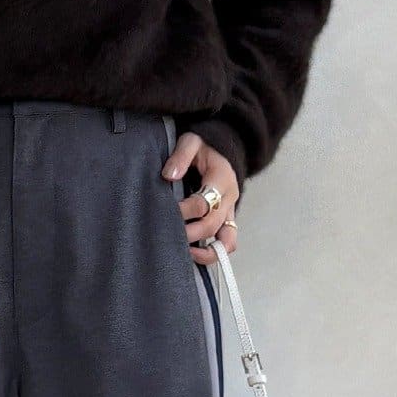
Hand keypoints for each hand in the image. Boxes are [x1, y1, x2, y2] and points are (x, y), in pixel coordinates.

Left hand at [162, 133, 237, 264]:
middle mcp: (229, 198)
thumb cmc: (204, 147)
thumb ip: (181, 155)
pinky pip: (228, 242)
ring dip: (207, 251)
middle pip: (212, 224)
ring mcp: (230, 211)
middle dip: (189, 233)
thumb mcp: (192, 141)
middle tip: (168, 236)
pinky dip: (215, 252)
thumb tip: (168, 176)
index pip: (203, 201)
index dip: (184, 211)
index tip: (165, 212)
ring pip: (227, 240)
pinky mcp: (228, 220)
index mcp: (221, 178)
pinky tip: (194, 254)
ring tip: (186, 254)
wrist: (224, 150)